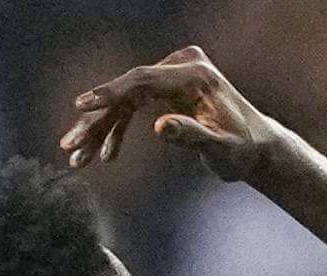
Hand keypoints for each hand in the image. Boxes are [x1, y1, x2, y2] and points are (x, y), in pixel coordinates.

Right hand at [61, 47, 297, 184]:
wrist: (256, 146)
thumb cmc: (242, 150)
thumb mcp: (221, 149)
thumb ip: (192, 136)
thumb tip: (160, 126)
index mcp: (194, 75)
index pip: (143, 79)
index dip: (110, 92)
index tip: (82, 104)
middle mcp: (182, 67)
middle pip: (128, 91)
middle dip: (97, 121)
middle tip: (69, 146)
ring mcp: (173, 75)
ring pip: (126, 100)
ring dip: (101, 129)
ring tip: (78, 157)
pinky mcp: (168, 88)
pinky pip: (134, 105)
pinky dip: (118, 129)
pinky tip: (107, 154)